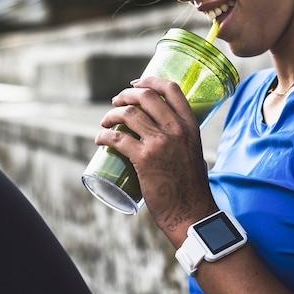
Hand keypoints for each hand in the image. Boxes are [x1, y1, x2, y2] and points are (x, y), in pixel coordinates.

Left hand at [99, 76, 216, 240]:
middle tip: (116, 103)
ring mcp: (160, 142)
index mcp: (191, 126)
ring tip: (105, 122)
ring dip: (111, 115)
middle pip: (145, 96)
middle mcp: (176, 129)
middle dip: (126, 95)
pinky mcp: (144, 158)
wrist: (191, 212)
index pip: (171, 89)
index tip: (136, 83)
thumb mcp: (194, 153)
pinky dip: (104, 136)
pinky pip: (116, 139)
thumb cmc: (192, 188)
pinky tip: (100, 139)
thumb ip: (182, 140)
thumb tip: (166, 135)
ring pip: (128, 114)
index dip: (150, 80)